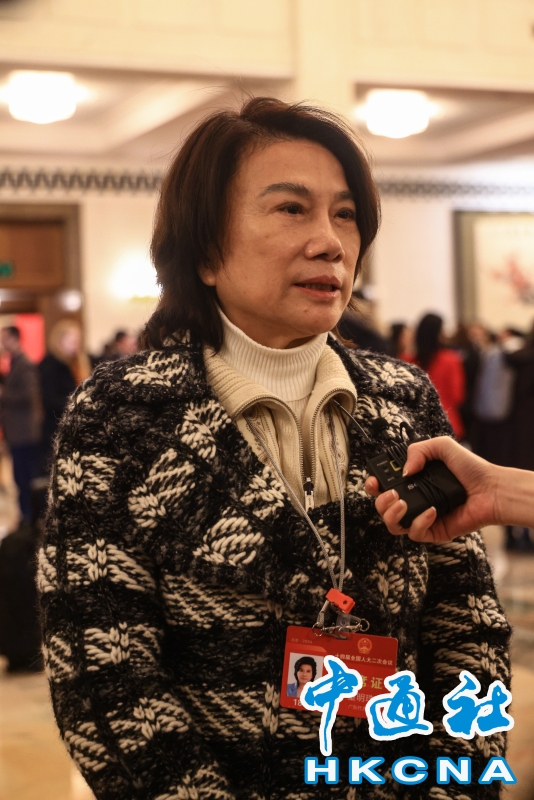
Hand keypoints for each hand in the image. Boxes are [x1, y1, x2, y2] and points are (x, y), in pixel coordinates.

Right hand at [364, 437, 499, 542]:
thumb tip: (403, 471)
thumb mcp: (442, 446)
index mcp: (413, 481)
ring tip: (403, 503)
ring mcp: (422, 517)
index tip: (374, 482)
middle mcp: (415, 499)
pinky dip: (418, 523)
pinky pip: (414, 534)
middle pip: (382, 508)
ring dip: (391, 515)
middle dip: (380, 502)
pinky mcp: (433, 532)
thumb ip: (418, 450)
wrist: (491, 489)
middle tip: (392, 493)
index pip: (384, 486)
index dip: (373, 485)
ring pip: (392, 525)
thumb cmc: (471, 468)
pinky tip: (431, 510)